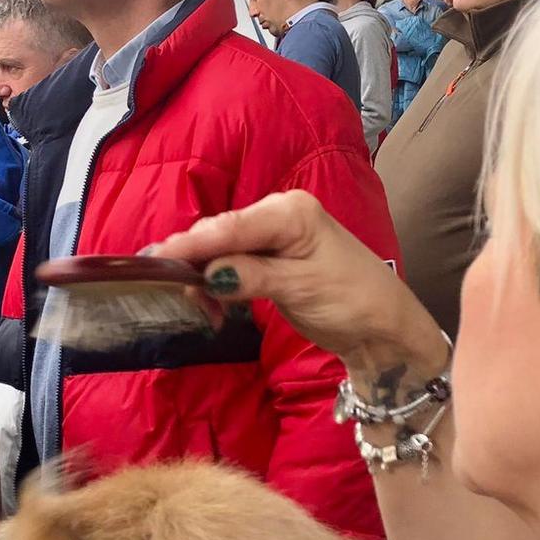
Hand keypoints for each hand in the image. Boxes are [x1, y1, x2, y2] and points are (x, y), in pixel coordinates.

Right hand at [151, 192, 448, 386]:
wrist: (384, 328)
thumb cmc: (353, 302)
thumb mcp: (300, 289)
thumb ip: (252, 277)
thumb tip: (208, 274)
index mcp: (291, 211)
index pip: (229, 226)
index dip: (190, 244)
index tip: (155, 260)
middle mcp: (279, 213)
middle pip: (220, 233)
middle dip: (193, 263)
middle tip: (174, 295)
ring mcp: (274, 235)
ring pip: (221, 250)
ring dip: (204, 278)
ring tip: (201, 310)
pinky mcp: (271, 258)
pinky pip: (232, 263)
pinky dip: (219, 284)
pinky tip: (214, 306)